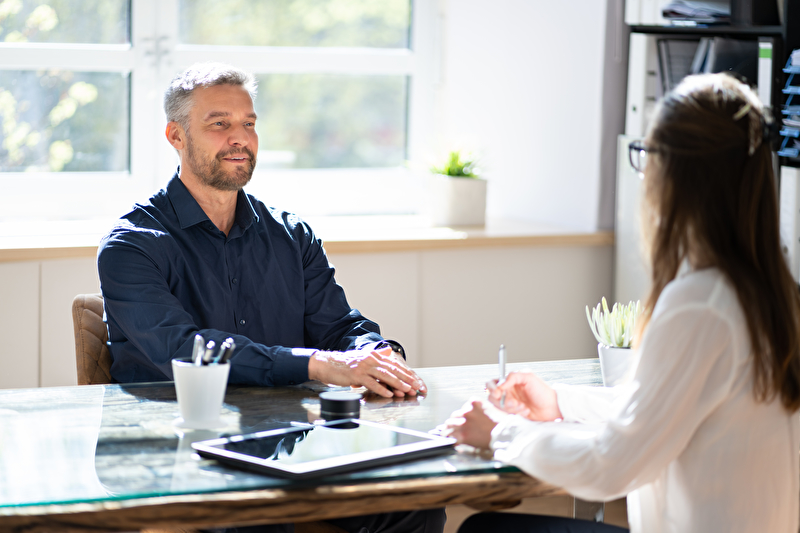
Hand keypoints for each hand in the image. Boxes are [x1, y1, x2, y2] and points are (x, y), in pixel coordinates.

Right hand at [308, 347, 425, 398]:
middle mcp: (370, 359)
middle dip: (406, 379)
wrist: (327, 364)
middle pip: (392, 370)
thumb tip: (389, 353)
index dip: (406, 373)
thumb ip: (377, 358)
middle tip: (416, 386)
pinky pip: (371, 383)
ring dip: (397, 383)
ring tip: (406, 390)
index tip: (415, 380)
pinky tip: (388, 393)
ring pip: (384, 375)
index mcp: (374, 356)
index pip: (394, 365)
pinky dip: (381, 388)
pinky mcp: (356, 374)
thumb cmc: (345, 365)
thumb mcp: (363, 359)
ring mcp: (363, 367)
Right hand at [441, 400, 497, 449]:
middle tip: (456, 425)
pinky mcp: (475, 402)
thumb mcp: (473, 444)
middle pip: (449, 421)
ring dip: (461, 415)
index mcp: (461, 434)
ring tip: (469, 419)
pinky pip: (469, 403)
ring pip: (458, 412)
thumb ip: (462, 439)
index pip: (446, 433)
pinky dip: (472, 407)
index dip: (446, 433)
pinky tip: (478, 412)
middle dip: (451, 424)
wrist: (506, 432)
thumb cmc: (492, 440)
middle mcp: (462, 421)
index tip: (446, 433)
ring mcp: (468, 411)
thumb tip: (454, 438)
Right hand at [487, 371, 561, 420]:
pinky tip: (526, 411)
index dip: (492, 388)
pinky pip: (506, 414)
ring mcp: (509, 403)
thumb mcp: (529, 377)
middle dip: (502, 401)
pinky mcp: (512, 413)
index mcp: (510, 381)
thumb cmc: (542, 391)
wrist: (551, 408)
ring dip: (510, 407)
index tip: (498, 393)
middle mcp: (507, 391)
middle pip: (492, 396)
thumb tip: (500, 384)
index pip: (492, 383)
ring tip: (523, 407)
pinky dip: (516, 413)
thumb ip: (513, 376)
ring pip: (499, 406)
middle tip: (513, 403)